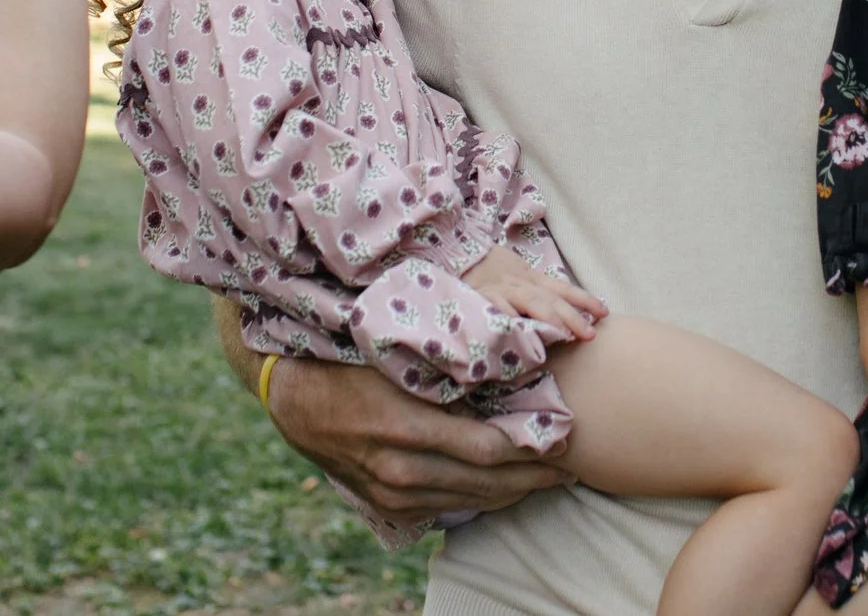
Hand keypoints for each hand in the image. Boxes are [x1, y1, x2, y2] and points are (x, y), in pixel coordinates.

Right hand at [268, 350, 572, 524]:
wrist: (295, 396)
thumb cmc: (351, 362)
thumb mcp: (400, 358)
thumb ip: (451, 372)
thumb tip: (512, 371)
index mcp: (407, 429)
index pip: (489, 449)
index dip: (533, 446)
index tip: (566, 435)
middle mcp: (402, 471)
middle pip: (488, 483)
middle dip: (536, 475)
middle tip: (572, 463)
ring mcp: (394, 495)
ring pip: (472, 502)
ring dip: (515, 491)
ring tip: (550, 476)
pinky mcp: (389, 507)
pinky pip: (448, 509)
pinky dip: (481, 498)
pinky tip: (505, 486)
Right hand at [463, 245, 606, 341]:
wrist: (461, 254)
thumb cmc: (493, 272)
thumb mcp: (520, 277)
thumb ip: (538, 292)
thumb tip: (565, 313)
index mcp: (533, 279)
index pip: (564, 289)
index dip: (585, 300)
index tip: (605, 313)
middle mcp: (522, 283)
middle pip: (552, 300)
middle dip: (572, 317)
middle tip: (589, 335)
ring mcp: (503, 289)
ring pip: (530, 302)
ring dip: (547, 318)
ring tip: (561, 334)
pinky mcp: (483, 296)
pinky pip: (496, 307)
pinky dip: (506, 317)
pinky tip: (516, 330)